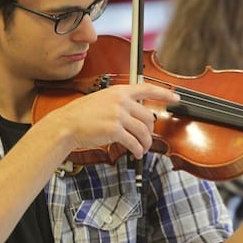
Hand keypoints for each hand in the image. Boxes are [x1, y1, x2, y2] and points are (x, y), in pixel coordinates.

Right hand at [43, 83, 179, 157]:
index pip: (147, 88)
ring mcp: (118, 116)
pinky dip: (138, 150)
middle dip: (150, 131)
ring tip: (142, 149)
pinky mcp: (115, 131)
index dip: (164, 93)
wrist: (67, 124)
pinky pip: (134, 142)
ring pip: (143, 131)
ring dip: (146, 143)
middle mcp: (120, 101)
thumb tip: (138, 114)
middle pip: (148, 116)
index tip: (176, 97)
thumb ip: (120, 103)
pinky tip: (136, 153)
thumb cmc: (82, 114)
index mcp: (119, 91)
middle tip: (147, 138)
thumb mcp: (102, 100)